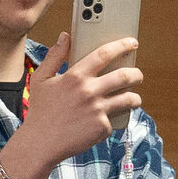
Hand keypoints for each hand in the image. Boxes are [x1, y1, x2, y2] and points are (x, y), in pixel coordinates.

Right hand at [15, 35, 141, 170]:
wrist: (40, 143)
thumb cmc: (40, 110)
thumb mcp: (41, 78)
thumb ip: (54, 55)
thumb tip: (65, 36)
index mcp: (75, 76)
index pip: (104, 54)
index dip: (121, 46)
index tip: (131, 43)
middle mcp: (89, 91)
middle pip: (124, 76)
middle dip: (136, 74)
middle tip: (137, 75)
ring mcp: (98, 110)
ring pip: (129, 99)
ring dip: (136, 97)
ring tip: (134, 98)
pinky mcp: (102, 128)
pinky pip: (115, 119)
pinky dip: (115, 118)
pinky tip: (109, 120)